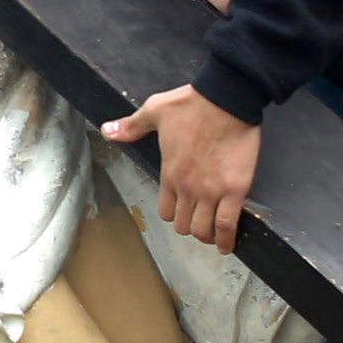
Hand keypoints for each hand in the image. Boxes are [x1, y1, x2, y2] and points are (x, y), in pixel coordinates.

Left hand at [102, 84, 262, 249]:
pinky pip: (227, 225)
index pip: (165, 211)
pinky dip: (227, 239)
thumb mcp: (154, 111)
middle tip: (198, 220)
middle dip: (189, 226)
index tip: (181, 209)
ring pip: (202, 230)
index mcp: (169, 173)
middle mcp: (187, 188)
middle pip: (183, 225)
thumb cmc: (191, 103)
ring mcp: (211, 191)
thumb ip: (132, 126)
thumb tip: (107, 130)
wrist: (226, 97)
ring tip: (212, 232)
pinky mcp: (235, 190)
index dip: (173, 213)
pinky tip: (226, 245)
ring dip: (206, 235)